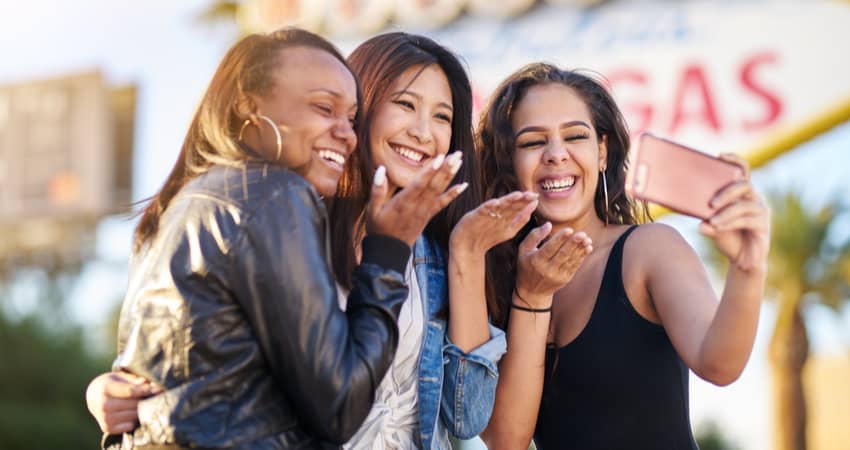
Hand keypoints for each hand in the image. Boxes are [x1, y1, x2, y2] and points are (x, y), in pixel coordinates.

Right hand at [85, 371, 161, 433]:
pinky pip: (130, 425)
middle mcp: (103, 404)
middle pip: (135, 404)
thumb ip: (134, 380)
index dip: (147, 390)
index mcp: (105, 388)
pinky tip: (134, 411)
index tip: (160, 389)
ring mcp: (105, 418)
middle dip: (147, 399)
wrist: (93, 395)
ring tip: (145, 402)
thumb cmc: (111, 383)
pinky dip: (135, 419)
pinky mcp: (107, 428)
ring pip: (134, 415)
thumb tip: (149, 383)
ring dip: (142, 409)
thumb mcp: (120, 377)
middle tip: (156, 395)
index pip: (132, 391)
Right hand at [366, 151, 467, 245]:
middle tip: (457, 154)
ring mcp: (425, 211)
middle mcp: (417, 205)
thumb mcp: (372, 210)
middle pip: (434, 184)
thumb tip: (381, 169)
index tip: (441, 158)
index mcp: (403, 202)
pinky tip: (463, 185)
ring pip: (440, 191)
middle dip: (446, 168)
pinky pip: (443, 203)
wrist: (389, 250)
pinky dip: (453, 194)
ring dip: (451, 175)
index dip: (431, 170)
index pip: (419, 184)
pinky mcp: (428, 215)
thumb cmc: (378, 228)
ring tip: (459, 161)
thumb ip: (377, 189)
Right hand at [450, 191, 538, 255]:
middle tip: (531, 193)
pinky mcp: (475, 215)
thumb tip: (531, 211)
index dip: (526, 201)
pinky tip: (496, 203)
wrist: (468, 247)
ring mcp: (486, 213)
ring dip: (508, 199)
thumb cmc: (487, 237)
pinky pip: (483, 210)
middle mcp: (495, 212)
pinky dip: (489, 206)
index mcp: (504, 215)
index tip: (536, 197)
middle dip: (520, 198)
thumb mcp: (508, 231)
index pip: (517, 206)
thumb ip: (519, 221)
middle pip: (510, 203)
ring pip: (499, 205)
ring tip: (517, 195)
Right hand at [514, 223, 592, 307]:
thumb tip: (549, 224)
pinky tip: (588, 248)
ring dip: (580, 249)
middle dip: (573, 243)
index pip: (549, 248)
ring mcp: (557, 275)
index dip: (560, 239)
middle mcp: (547, 269)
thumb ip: (534, 236)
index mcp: (536, 260)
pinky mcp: (565, 279)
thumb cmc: (527, 265)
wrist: (532, 291)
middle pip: (562, 254)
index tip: (569, 230)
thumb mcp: (523, 250)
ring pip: (570, 260)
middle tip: (582, 234)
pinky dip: (582, 257)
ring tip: (587, 239)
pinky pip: (575, 266)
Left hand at [700, 154, 769, 271]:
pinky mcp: (763, 225)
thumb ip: (704, 216)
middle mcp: (754, 199)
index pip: (743, 170)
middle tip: (710, 203)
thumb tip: (695, 218)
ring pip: (744, 205)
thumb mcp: (712, 224)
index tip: (719, 155)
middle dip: (726, 192)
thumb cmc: (726, 237)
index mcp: (742, 193)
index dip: (734, 160)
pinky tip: (718, 227)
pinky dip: (730, 223)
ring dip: (726, 213)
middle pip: (744, 185)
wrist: (741, 260)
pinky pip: (746, 220)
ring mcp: (761, 211)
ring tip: (711, 221)